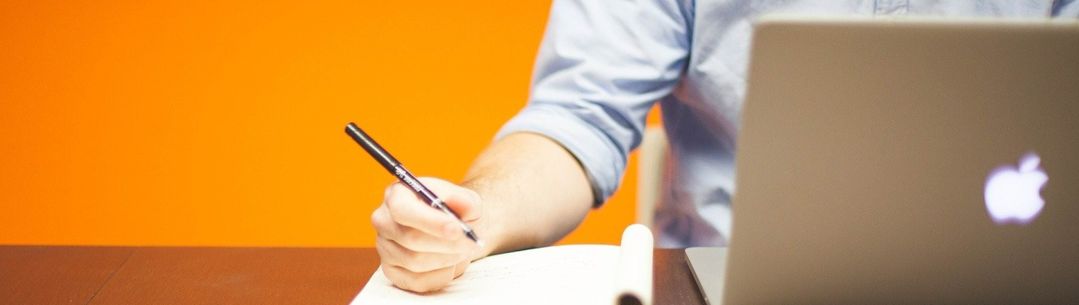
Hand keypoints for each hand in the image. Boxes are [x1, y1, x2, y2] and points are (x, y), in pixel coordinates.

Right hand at [370, 177, 486, 292]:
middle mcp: (384, 220)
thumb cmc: (455, 212)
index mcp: (397, 195)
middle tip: (470, 243)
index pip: (404, 210)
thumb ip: (466, 201)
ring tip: (462, 250)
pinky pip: (417, 281)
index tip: (456, 230)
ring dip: (446, 259)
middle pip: (411, 239)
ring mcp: (385, 248)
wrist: (452, 229)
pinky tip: (449, 263)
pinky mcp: (392, 272)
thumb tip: (464, 207)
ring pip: (416, 262)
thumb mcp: (466, 199)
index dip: (430, 222)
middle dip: (447, 244)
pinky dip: (440, 275)